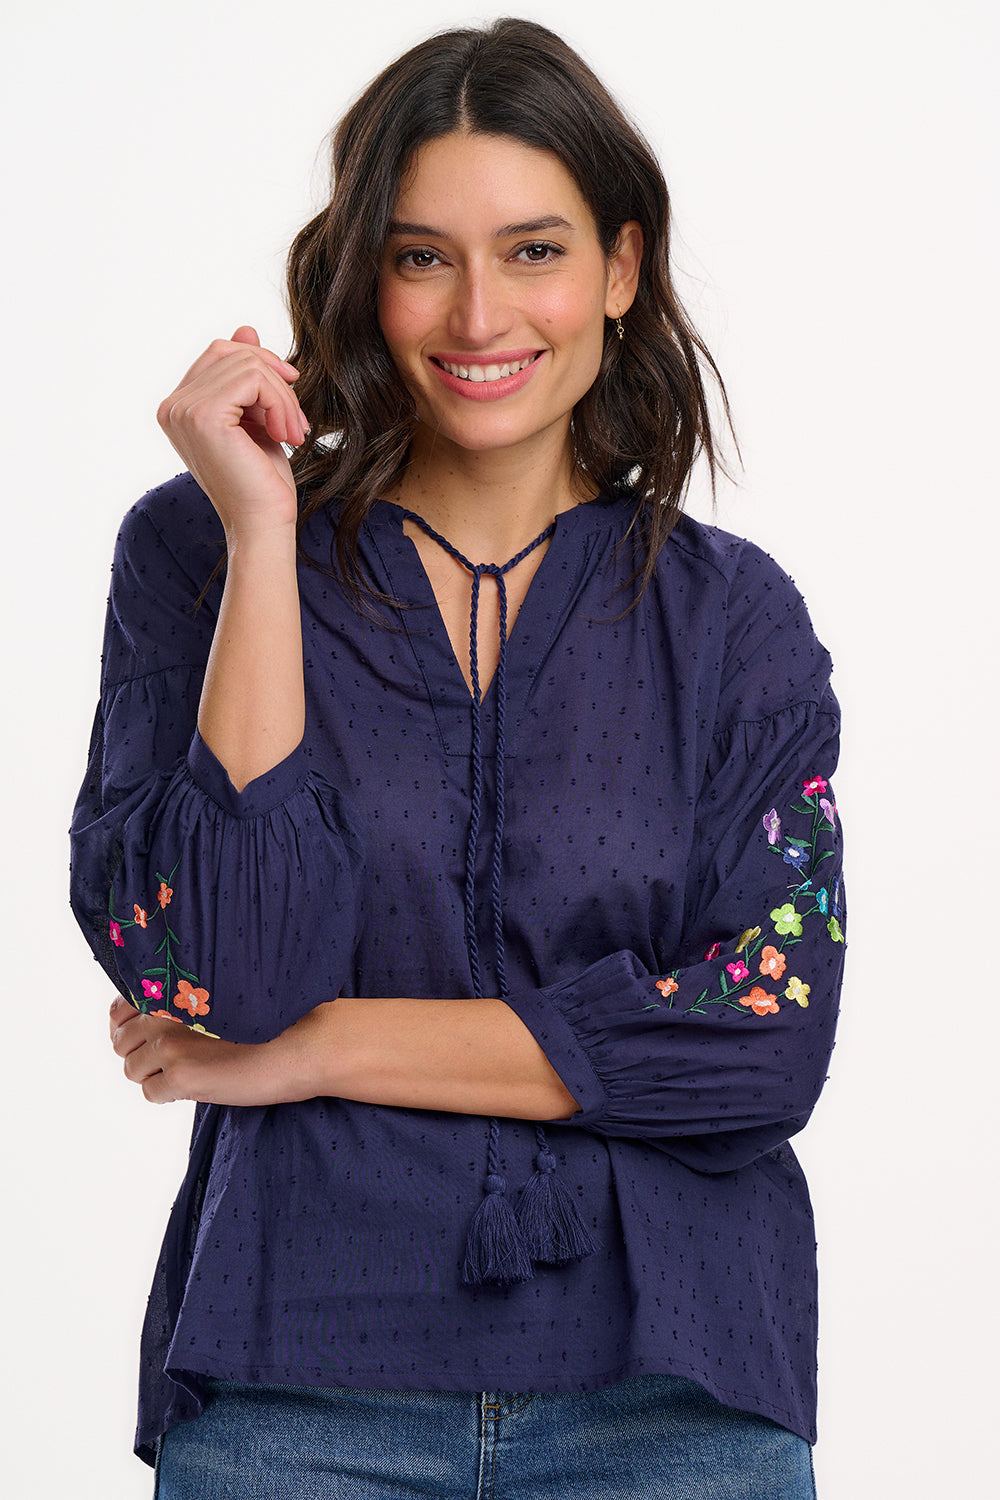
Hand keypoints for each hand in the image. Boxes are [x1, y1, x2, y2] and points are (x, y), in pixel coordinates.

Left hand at [109, 994, 283, 1106]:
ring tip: (190, 1072)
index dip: (126, 1027)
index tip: (147, 1038)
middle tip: (174, 1060)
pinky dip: (169, 1094)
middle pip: (121, 1043)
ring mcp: (169, 1046)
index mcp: (172, 992)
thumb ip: (179, 1004)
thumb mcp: (216, 1001)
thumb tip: (144, 1023)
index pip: (119, 1010)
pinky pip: (151, 1093)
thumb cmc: (266, 1022)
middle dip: (141, 1054)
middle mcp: (164, 1015)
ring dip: (154, 1076)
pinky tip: (198, 1085)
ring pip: (132, 1070)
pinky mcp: (181, 1076)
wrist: (298, 1045)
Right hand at [156, 326, 306, 538]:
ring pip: (248, 364)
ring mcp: (183, 409)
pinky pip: (254, 378)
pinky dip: (282, 403)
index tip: (288, 402)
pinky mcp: (204, 415)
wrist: (264, 524)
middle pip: (231, 352)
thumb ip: (246, 375)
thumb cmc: (263, 480)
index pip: (220, 354)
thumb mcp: (257, 417)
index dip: (262, 368)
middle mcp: (172, 406)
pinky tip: (288, 435)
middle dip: (274, 380)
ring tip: (293, 433)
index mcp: (178, 406)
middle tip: (295, 422)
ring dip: (284, 397)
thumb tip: (245, 328)